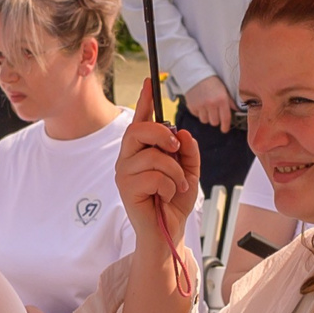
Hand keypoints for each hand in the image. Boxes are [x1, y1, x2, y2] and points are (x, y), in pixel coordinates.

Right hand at [118, 80, 201, 239]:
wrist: (169, 232)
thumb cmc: (174, 202)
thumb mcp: (188, 171)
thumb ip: (187, 151)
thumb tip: (183, 133)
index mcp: (142, 151)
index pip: (140, 120)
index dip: (144, 100)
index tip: (149, 81)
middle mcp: (128, 158)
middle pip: (138, 130)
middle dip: (162, 136)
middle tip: (176, 150)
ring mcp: (125, 173)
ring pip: (153, 156)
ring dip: (174, 172)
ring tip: (176, 186)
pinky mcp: (126, 189)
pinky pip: (154, 176)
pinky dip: (169, 187)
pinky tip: (165, 197)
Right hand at [179, 75, 234, 132]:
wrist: (195, 74)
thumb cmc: (212, 82)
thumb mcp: (224, 89)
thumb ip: (230, 101)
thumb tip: (237, 111)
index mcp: (222, 100)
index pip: (225, 118)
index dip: (225, 126)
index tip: (224, 129)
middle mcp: (211, 104)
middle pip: (214, 122)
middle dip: (215, 119)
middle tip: (215, 113)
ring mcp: (200, 106)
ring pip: (205, 120)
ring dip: (206, 116)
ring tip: (206, 107)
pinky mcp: (191, 106)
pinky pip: (197, 116)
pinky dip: (199, 112)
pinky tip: (200, 104)